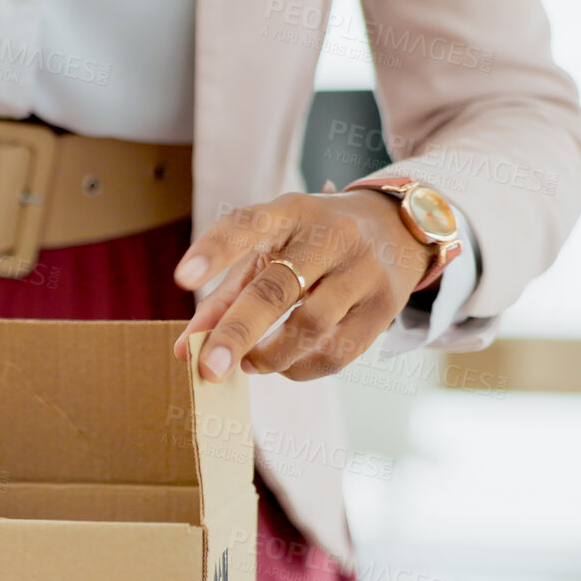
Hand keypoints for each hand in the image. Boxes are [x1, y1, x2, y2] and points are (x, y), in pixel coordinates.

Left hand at [172, 191, 430, 381]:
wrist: (398, 228)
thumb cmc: (311, 244)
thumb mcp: (268, 252)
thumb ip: (225, 297)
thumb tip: (184, 349)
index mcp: (292, 212)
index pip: (248, 225)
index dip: (215, 251)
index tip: (182, 279)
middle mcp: (332, 235)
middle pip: (277, 289)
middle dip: (237, 333)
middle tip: (207, 368)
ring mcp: (364, 269)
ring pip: (310, 326)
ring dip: (269, 356)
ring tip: (248, 364)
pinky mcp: (385, 305)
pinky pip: (337, 352)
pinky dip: (301, 368)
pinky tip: (284, 365)